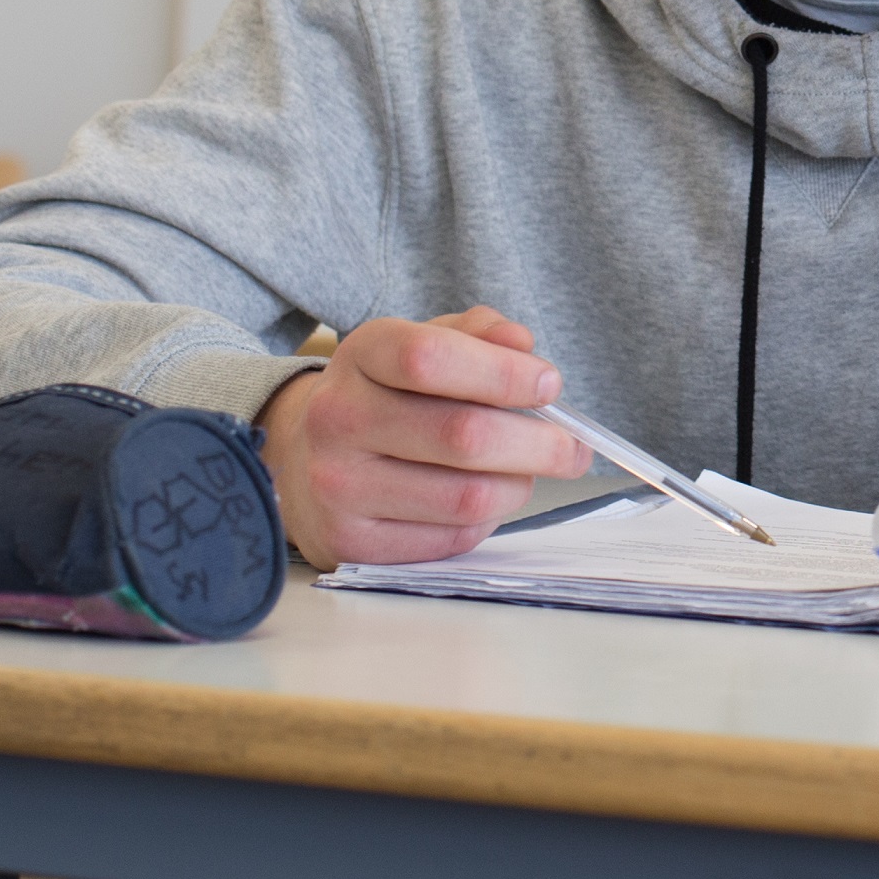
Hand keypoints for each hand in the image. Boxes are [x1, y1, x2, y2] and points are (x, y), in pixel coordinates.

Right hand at [255, 307, 588, 567]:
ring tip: (526, 472)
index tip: (551, 385)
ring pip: (467, 496)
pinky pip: (450, 538)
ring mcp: (339, 485)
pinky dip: (486, 520)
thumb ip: (477, 335)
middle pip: (463, 435)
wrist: (305, 460)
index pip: (431, 358)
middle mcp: (338, 418)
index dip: (504, 374)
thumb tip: (522, 345)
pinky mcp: (352, 542)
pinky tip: (485, 499)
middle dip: (540, 444)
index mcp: (361, 355)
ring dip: (519, 486)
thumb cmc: (388, 396)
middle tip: (573, 447)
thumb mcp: (423, 344)